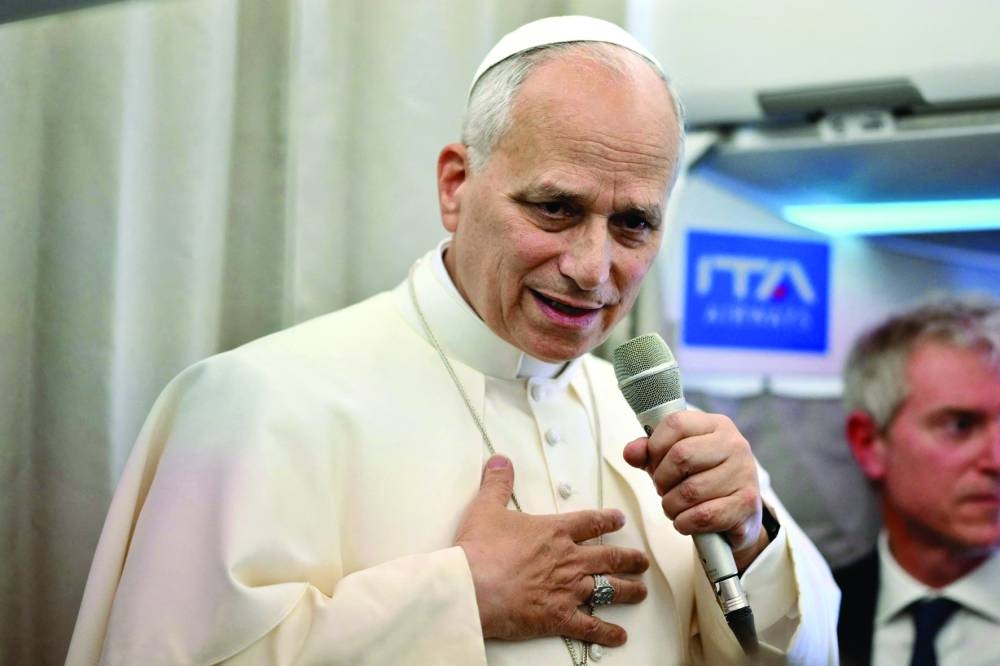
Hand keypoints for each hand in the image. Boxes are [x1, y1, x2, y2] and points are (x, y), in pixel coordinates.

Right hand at [455, 455, 649, 645]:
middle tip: (641, 561)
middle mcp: (568, 559)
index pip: (590, 522)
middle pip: (609, 557)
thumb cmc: (479, 550)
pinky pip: (591, 626)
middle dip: (629, 559)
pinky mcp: (560, 616)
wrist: (473, 587)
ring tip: (640, 591)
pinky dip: (607, 632)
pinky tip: (619, 635)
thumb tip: (501, 461)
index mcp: (554, 532)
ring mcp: (568, 589)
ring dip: (628, 590)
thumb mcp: (486, 508)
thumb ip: (498, 483)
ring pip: (609, 589)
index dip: (608, 520)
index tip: (620, 521)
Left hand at [622, 410, 767, 570]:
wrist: (738, 515)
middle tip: (663, 490)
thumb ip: (649, 453)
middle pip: (681, 456)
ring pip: (690, 490)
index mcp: (715, 425)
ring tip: (674, 506)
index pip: (675, 423)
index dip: (655, 447)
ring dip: (671, 505)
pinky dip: (685, 522)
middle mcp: (735, 444)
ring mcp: (744, 473)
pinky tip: (686, 521)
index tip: (655, 463)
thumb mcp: (673, 460)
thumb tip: (630, 452)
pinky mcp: (746, 504)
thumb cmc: (701, 480)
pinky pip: (703, 515)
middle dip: (662, 479)